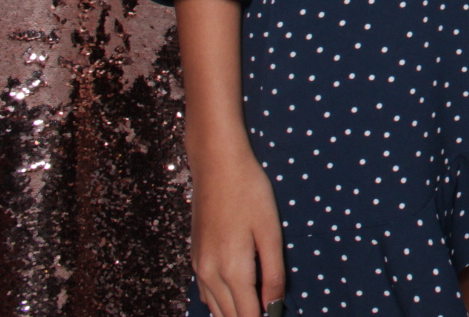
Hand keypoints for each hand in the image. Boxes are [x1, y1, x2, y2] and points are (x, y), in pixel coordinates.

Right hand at [190, 139, 285, 316]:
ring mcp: (199, 266)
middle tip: (268, 312)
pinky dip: (219, 303)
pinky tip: (233, 299)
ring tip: (254, 309)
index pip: (246, 314)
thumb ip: (273, 272)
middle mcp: (210, 274)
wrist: (216, 166)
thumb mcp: (270, 231)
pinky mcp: (195, 257)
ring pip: (214, 307)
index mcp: (232, 269)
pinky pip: (206, 293)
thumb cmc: (250, 193)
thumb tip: (273, 306)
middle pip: (228, 315)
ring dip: (233, 314)